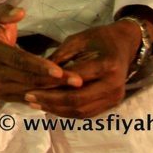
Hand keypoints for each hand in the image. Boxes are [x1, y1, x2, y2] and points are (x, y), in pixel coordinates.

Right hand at [0, 4, 79, 101]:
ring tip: (75, 88)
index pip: (19, 60)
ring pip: (30, 91)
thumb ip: (7, 12)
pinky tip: (63, 94)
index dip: (39, 66)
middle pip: (28, 79)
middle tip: (78, 81)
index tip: (59, 70)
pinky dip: (46, 98)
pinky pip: (27, 99)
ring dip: (54, 91)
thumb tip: (20, 12)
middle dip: (54, 81)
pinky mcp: (2, 96)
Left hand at [25, 20, 140, 117]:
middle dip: (51, 101)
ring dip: (56, 110)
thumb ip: (59, 57)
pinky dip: (67, 112)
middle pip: (78, 100)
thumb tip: (36, 73)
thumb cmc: (98, 38)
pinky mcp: (112, 103)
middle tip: (29, 98)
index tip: (30, 87)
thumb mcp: (76, 40)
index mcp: (107, 65)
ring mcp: (115, 97)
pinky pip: (87, 113)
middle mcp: (114, 85)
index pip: (75, 80)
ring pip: (81, 111)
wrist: (124, 45)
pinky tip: (50, 106)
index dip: (51, 85)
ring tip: (35, 103)